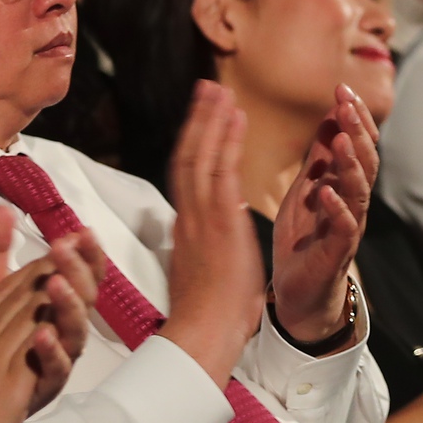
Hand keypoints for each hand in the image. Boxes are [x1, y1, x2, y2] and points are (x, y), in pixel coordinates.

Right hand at [160, 82, 266, 383]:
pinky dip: (225, 140)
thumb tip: (223, 229)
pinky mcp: (217, 221)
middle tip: (207, 88)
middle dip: (197, 120)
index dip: (194, 144)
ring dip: (209, 119)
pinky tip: (235, 117)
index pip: (188, 177)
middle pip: (187, 156)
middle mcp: (188, 217)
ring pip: (199, 155)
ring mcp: (201, 217)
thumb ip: (212, 245)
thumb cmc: (211, 316)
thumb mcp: (209, 272)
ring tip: (218, 90)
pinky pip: (220, 170)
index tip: (204, 120)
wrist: (204, 334)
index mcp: (187, 229)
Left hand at [271, 85, 377, 342]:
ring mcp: (348, 227)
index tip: (341, 89)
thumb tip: (330, 115)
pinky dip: (337, 209)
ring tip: (342, 140)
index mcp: (345, 184)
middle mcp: (353, 202)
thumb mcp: (307, 188)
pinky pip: (343, 228)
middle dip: (358, 131)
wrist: (298, 292)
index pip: (358, 143)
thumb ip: (319, 157)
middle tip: (346, 104)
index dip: (353, 117)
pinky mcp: (337, 252)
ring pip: (360, 191)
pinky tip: (326, 192)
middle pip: (365, 161)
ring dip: (351, 164)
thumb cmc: (305, 238)